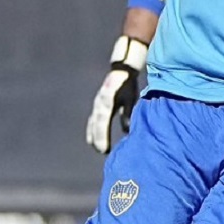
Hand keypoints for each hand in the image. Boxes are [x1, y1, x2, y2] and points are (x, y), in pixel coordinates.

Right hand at [85, 36, 146, 153]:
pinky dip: (93, 130)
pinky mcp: (98, 106)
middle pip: (95, 124)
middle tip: (102, 151)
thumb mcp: (131, 98)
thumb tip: (127, 129)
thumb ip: (127, 113)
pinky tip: (94, 139)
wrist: (121, 72)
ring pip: (92, 122)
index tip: (104, 148)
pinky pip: (93, 120)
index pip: (102, 122)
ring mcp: (96, 104)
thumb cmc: (128, 85)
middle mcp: (98, 104)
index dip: (102, 136)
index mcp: (106, 101)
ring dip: (94, 135)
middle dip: (97, 138)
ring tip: (98, 148)